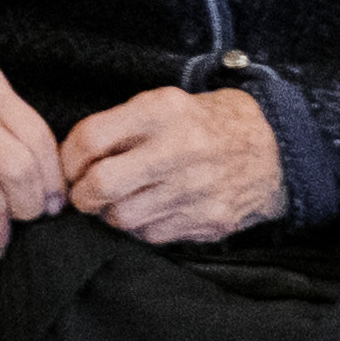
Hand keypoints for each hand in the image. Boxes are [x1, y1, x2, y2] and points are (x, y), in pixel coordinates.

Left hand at [57, 85, 288, 246]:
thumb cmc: (202, 126)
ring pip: (122, 217)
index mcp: (162, 113)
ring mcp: (195, 190)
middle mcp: (179, 151)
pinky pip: (151, 235)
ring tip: (120, 200)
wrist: (272, 151)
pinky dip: (141, 227)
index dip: (68, 158)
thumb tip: (70, 160)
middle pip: (102, 184)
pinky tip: (150, 210)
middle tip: (83, 193)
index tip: (69, 166)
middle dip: (81, 195)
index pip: (91, 138)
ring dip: (110, 213)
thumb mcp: (162, 105)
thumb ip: (117, 126)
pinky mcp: (207, 221)